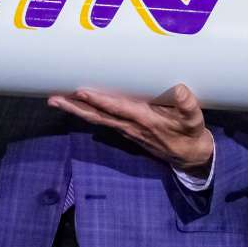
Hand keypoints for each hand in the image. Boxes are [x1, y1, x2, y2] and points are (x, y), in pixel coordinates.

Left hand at [48, 84, 213, 174]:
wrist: (190, 157)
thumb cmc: (191, 133)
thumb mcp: (195, 120)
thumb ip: (187, 105)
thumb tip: (180, 89)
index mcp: (144, 120)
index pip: (116, 109)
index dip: (99, 101)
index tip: (81, 93)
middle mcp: (130, 126)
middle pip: (97, 116)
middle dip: (75, 107)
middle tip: (52, 99)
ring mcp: (126, 130)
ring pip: (97, 119)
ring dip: (76, 110)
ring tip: (56, 100)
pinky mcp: (127, 130)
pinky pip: (103, 120)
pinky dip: (88, 112)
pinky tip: (77, 106)